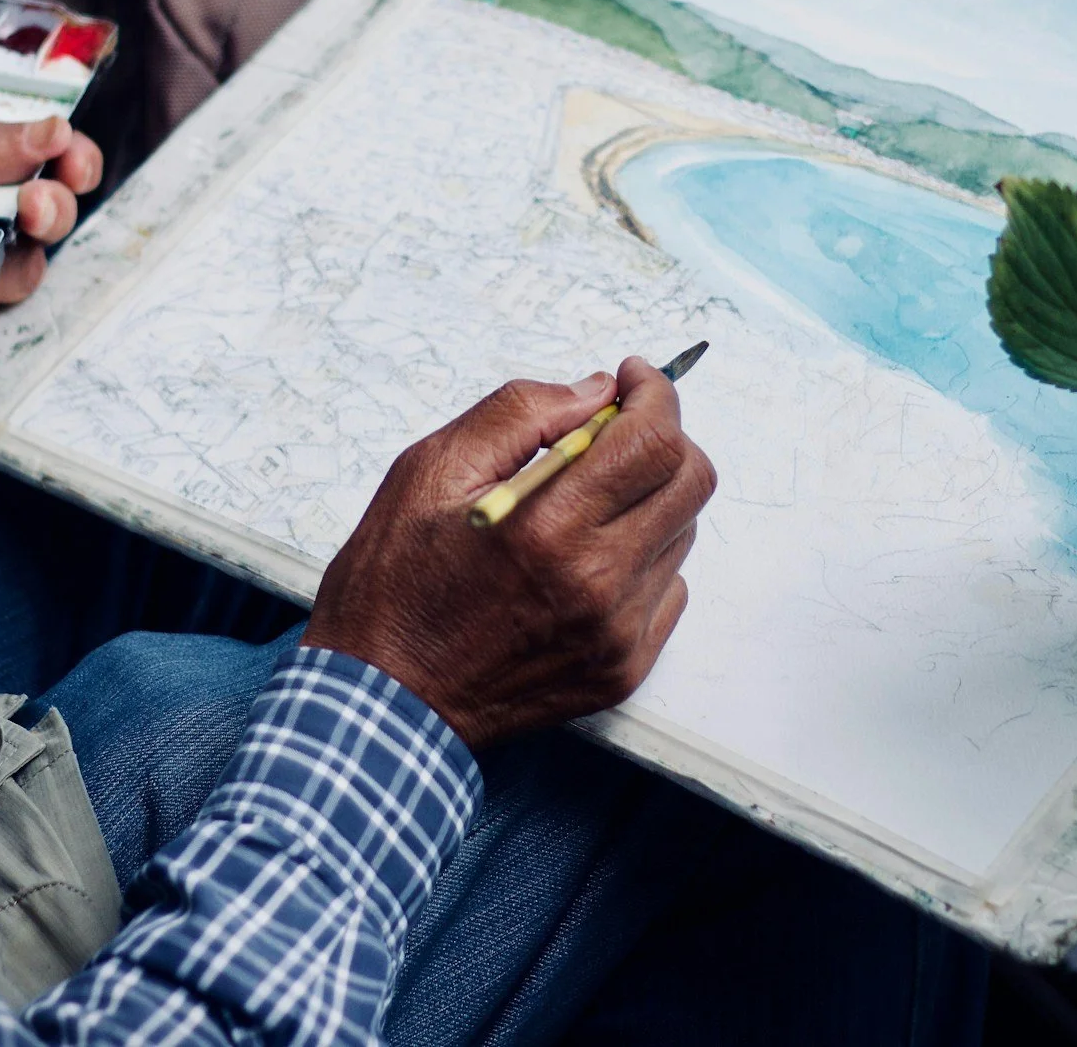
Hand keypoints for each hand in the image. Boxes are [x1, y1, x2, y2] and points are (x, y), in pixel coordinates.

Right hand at [304, 357, 714, 750]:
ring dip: (649, 499)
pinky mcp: (622, 669)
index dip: (655, 393)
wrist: (384, 699)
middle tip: (616, 432)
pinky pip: (669, 589)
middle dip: (663, 437)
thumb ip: (520, 414)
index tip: (633, 378)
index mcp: (548, 527)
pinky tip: (586, 559)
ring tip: (585, 504)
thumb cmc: (395, 584)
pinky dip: (642, 558)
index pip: (654, 441)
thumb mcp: (431, 472)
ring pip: (683, 533)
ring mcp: (616, 633)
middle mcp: (597, 584)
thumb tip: (597, 390)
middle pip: (691, 482)